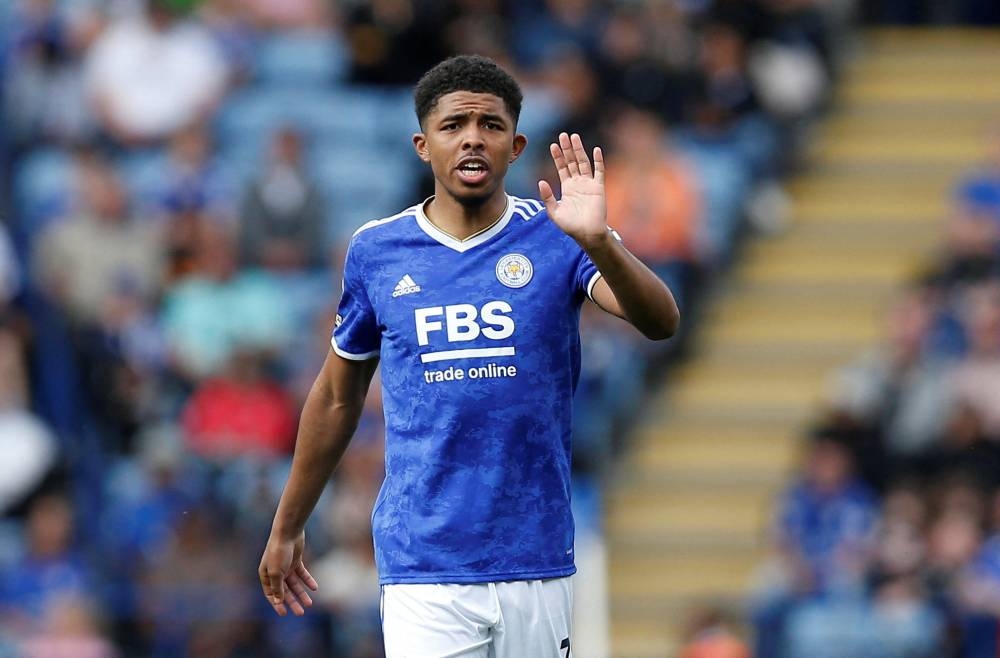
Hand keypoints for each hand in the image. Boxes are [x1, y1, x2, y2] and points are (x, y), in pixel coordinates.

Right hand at [259, 530, 317, 615]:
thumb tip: (278, 602)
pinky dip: (308, 581)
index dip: (277, 604)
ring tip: (310, 604)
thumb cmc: (278, 552)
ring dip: (302, 593)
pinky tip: (315, 588)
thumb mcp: (276, 572)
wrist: (288, 532)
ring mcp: (286, 566)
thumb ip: (277, 588)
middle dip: (292, 602)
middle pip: (284, 591)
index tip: (285, 613)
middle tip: (301, 613)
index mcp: (265, 575)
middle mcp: (275, 572)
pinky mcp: (296, 560)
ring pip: (295, 584)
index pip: (271, 594)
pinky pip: (302, 574)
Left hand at [538, 132, 607, 248]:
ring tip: (574, 137)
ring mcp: (589, 184)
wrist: (587, 233)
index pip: (562, 168)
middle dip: (567, 149)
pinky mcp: (598, 187)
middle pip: (572, 161)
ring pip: (583, 162)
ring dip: (579, 150)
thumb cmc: (571, 226)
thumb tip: (541, 182)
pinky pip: (599, 171)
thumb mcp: (554, 212)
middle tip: (563, 135)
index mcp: (567, 188)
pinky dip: (598, 161)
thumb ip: (547, 197)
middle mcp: (578, 183)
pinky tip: (596, 150)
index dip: (557, 157)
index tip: (553, 145)